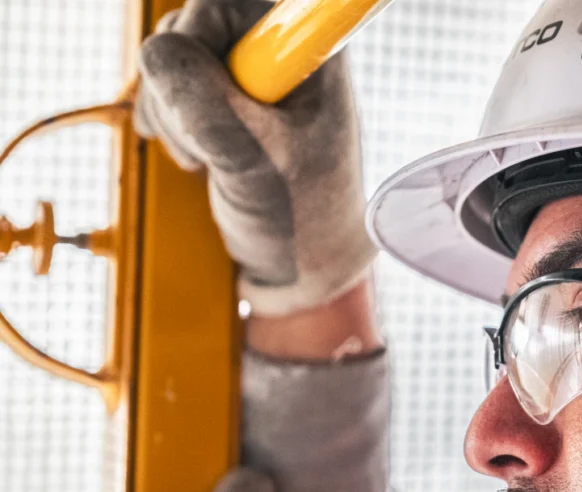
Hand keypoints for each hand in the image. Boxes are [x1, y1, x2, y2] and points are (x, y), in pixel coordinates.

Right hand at [134, 0, 376, 317]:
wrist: (302, 264)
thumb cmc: (301, 219)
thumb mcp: (252, 162)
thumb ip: (205, 105)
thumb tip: (158, 54)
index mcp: (311, 49)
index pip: (225, 3)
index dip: (200, 39)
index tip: (215, 95)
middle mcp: (283, 46)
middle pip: (190, 24)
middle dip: (180, 90)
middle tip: (210, 147)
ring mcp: (251, 69)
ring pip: (171, 54)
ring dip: (172, 112)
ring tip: (211, 159)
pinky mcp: (223, 92)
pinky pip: (166, 81)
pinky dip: (166, 119)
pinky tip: (195, 154)